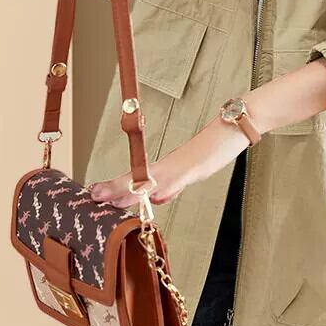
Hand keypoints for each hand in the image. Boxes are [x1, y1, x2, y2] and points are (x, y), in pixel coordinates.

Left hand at [88, 115, 250, 208]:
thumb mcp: (191, 172)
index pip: (135, 179)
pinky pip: (181, 178)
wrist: (232, 127)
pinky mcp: (198, 165)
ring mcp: (182, 165)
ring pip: (153, 180)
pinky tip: (156, 195)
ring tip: (110, 197)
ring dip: (131, 189)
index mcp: (166, 168)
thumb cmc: (213, 149)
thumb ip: (174, 184)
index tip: (94, 193)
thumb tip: (157, 198)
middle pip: (137, 178)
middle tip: (92, 194)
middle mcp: (169, 165)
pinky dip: (168, 187)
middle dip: (114, 187)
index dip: (115, 186)